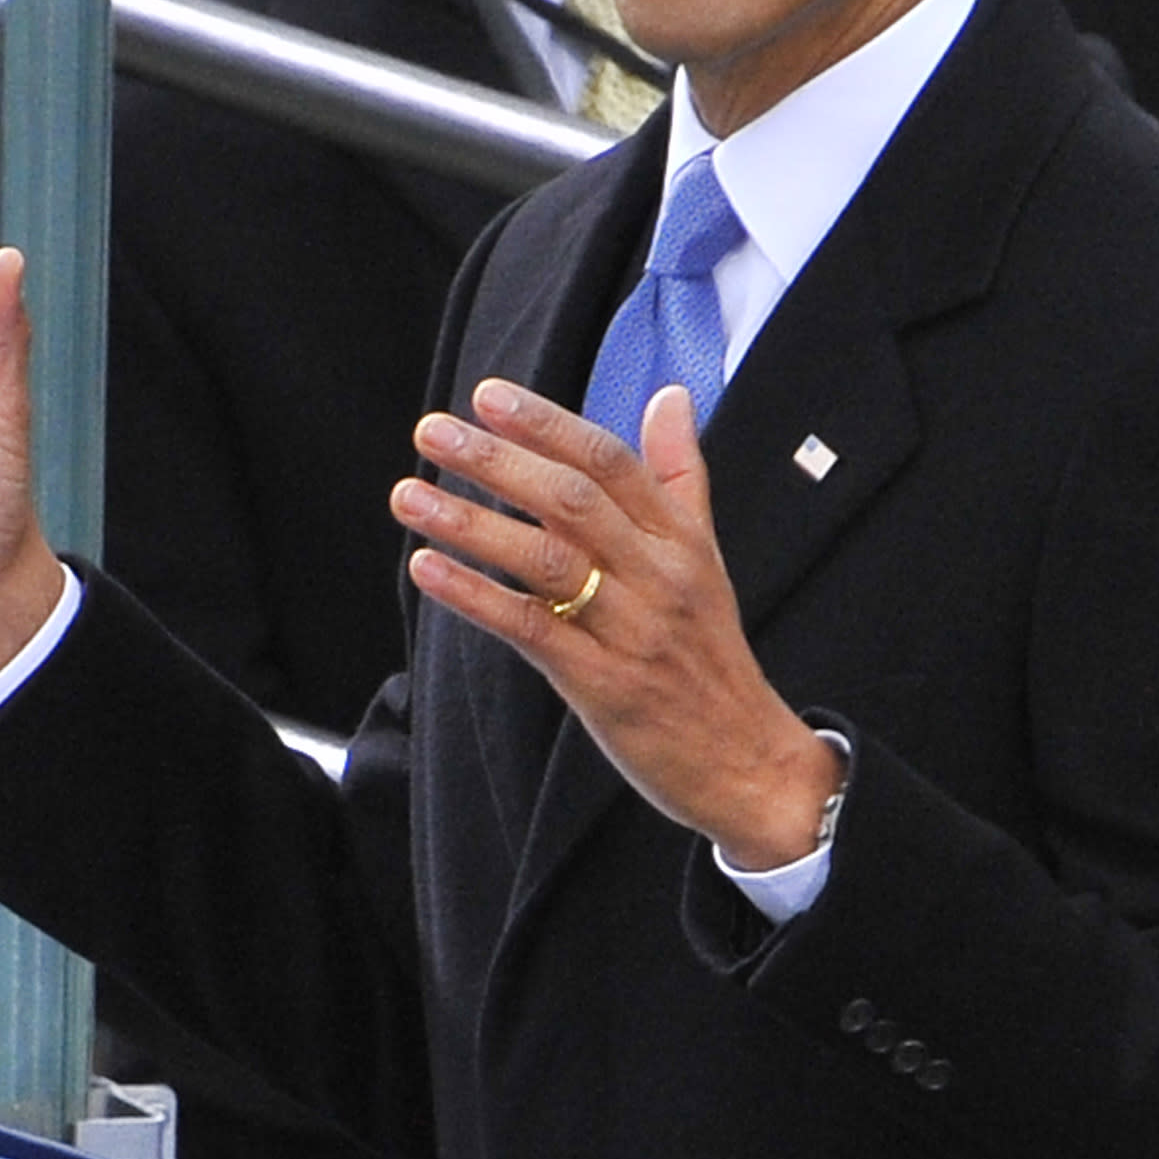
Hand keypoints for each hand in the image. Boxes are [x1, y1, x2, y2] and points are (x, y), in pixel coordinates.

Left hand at [390, 380, 839, 868]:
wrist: (750, 763)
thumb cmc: (711, 655)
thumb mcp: (707, 558)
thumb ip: (680, 474)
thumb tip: (670, 395)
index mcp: (680, 539)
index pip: (610, 462)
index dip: (548, 424)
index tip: (489, 395)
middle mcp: (658, 575)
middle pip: (572, 501)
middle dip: (499, 459)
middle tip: (433, 430)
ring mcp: (631, 630)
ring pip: (546, 560)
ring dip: (470, 523)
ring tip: (408, 495)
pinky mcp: (604, 685)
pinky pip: (532, 630)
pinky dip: (476, 597)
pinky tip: (428, 568)